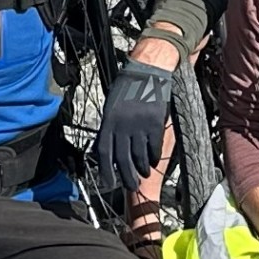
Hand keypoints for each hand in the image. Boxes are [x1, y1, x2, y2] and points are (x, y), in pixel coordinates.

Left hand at [91, 51, 176, 195]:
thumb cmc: (127, 88)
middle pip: (122, 159)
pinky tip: (153, 161)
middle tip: (131, 186)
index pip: (104, 152)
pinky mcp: (155, 124)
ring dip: (141, 169)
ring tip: (143, 174)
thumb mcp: (111, 106)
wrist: (148, 72)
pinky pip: (154, 148)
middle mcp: (123, 126)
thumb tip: (106, 151)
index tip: (108, 183)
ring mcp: (140, 126)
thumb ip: (109, 128)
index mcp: (109, 121)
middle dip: (126, 177)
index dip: (105, 171)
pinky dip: (154, 157)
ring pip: (139, 156)